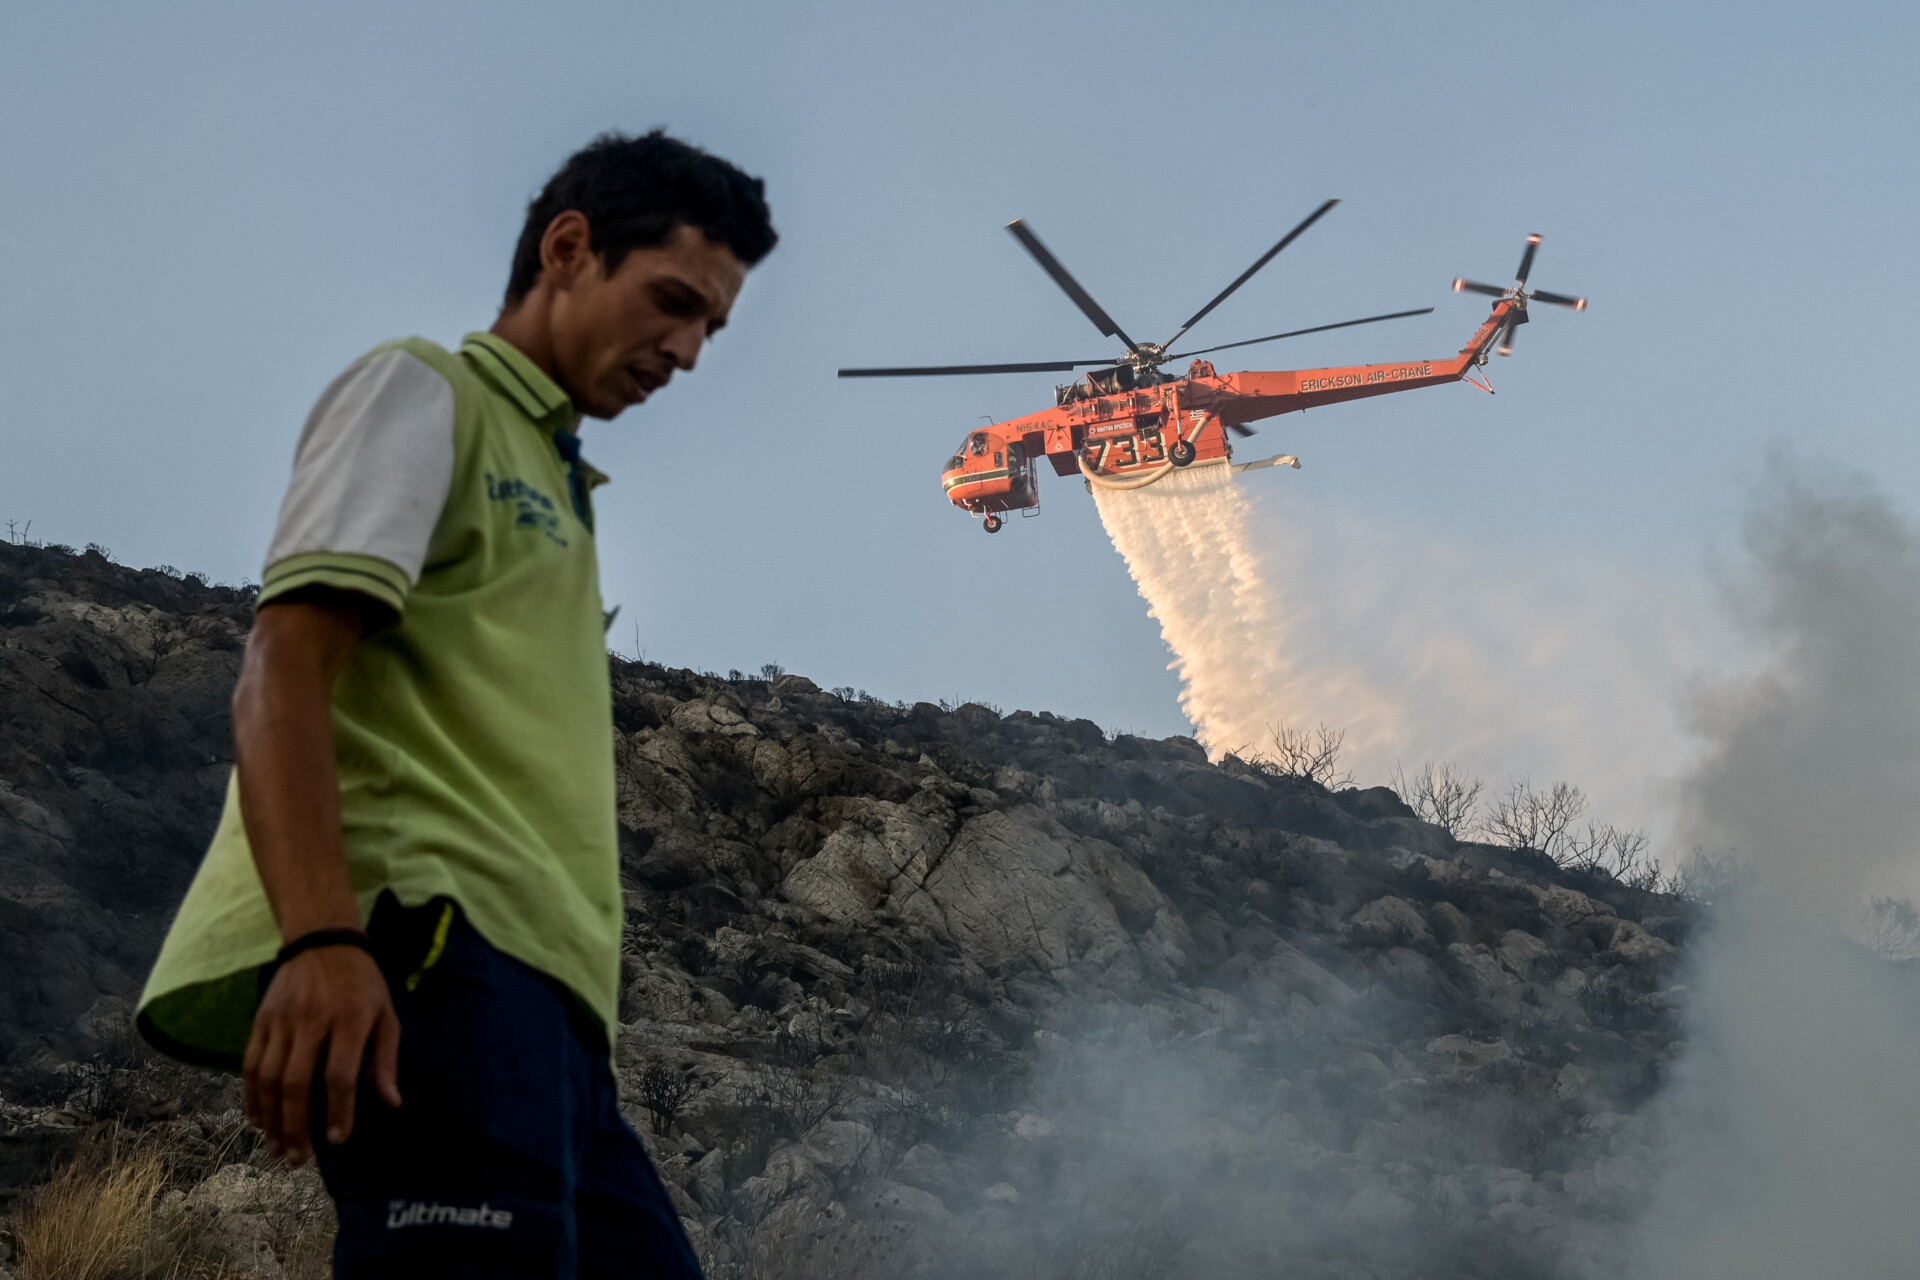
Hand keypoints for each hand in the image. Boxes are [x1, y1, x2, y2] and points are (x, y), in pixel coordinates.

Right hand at [242, 944, 401, 1164]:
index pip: (340, 1073)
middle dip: (296, 1126)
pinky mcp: (260, 1020)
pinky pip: (250, 1064)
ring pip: (268, 1078)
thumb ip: (385, 1061)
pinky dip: (252, 1096)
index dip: (338, 1109)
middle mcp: (312, 1021)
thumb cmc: (362, 984)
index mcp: (351, 1020)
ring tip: (278, 1148)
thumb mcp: (386, 1015)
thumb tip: (391, 1103)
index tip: (337, 1139)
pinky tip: (258, 1120)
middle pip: (296, 1082)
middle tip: (298, 1159)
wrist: (322, 941)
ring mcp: (281, 1021)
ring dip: (271, 1118)